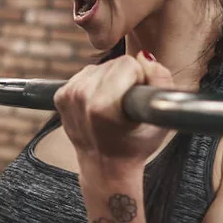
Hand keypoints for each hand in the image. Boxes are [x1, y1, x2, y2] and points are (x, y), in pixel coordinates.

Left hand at [53, 51, 176, 176]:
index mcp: (103, 105)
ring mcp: (68, 96)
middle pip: (113, 62)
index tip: (137, 100)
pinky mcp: (60, 95)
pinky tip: (99, 104)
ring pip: (99, 67)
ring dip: (110, 80)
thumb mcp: (160, 121)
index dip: (140, 78)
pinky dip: (95, 84)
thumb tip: (143, 56)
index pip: (129, 64)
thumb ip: (161, 82)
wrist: (105, 166)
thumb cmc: (137, 144)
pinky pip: (86, 74)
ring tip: (113, 105)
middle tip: (126, 104)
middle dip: (125, 78)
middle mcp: (81, 98)